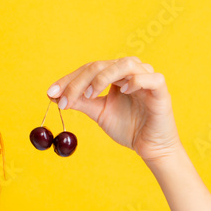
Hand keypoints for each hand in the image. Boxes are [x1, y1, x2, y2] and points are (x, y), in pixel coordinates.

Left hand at [46, 56, 181, 162]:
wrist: (149, 147)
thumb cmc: (127, 128)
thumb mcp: (98, 112)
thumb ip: (81, 102)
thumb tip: (56, 96)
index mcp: (115, 75)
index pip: (89, 69)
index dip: (69, 79)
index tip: (50, 93)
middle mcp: (130, 72)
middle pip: (101, 65)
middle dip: (79, 81)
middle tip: (64, 98)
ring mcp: (146, 79)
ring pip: (125, 64)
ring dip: (104, 77)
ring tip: (90, 94)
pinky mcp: (160, 90)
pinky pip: (151, 77)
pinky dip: (136, 80)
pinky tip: (123, 90)